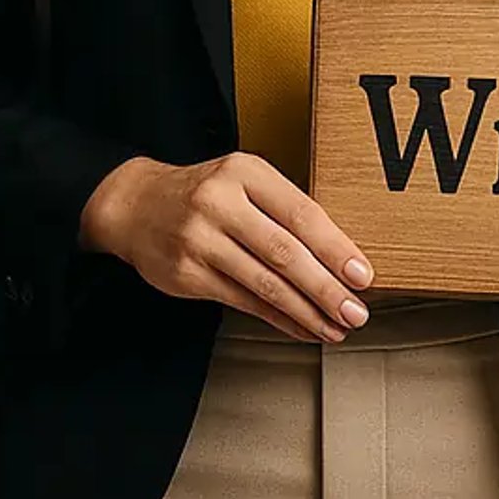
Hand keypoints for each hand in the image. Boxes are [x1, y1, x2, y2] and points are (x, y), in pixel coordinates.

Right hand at [78, 151, 375, 343]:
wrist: (136, 205)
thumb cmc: (206, 194)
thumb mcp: (245, 182)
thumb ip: (284, 209)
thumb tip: (340, 256)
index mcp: (245, 172)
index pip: (301, 213)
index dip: (335, 248)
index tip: (362, 276)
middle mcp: (220, 202)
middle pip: (285, 252)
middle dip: (326, 288)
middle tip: (355, 312)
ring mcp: (200, 239)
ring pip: (264, 283)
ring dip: (306, 311)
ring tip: (335, 327)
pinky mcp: (187, 273)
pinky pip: (243, 301)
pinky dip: (278, 318)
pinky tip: (301, 326)